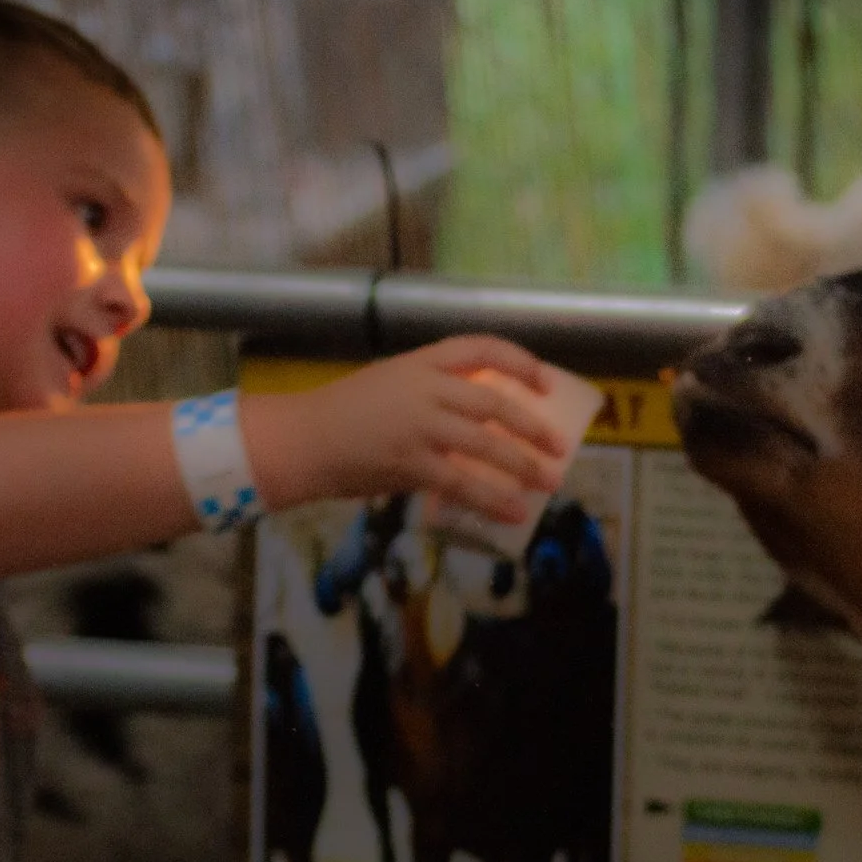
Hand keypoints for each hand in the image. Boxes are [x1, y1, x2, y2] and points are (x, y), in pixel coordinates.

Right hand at [242, 335, 570, 521]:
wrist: (303, 439)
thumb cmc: (344, 415)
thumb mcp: (391, 385)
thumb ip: (432, 394)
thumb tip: (480, 421)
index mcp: (421, 362)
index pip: (482, 348)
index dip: (520, 362)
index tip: (545, 382)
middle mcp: (425, 388)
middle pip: (495, 403)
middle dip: (533, 427)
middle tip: (558, 446)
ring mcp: (419, 426)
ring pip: (487, 445)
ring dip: (524, 465)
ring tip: (549, 482)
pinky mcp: (411, 464)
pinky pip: (463, 484)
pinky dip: (494, 500)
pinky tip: (514, 513)